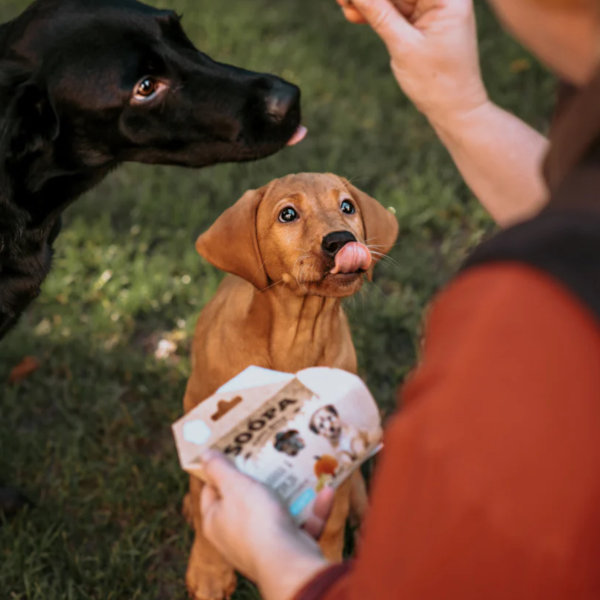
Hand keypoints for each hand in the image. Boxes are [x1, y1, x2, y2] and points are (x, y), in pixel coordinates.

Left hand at [200, 451, 331, 599]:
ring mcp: (264, 544)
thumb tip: (204, 455)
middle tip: (270, 454)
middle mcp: (237, 535)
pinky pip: (302, 524)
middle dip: (261, 477)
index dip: (218, 470)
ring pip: (279, 510)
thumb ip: (219, 469)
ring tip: (302, 468)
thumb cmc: (255, 522)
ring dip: (294, 490)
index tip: (234, 450)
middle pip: (246, 499)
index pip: (211, 491)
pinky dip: (315, 509)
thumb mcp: (234, 486)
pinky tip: (327, 492)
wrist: (287, 563)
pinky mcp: (288, 549)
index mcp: (216, 521)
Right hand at [336, 0, 488, 123]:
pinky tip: (354, 14)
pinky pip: (396, 10)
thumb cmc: (436, 82)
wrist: (454, 109)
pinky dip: (377, 14)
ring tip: (344, 6)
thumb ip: (378, 13)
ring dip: (369, 3)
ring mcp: (434, 8)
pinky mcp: (424, 21)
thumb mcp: (403, 46)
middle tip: (342, 2)